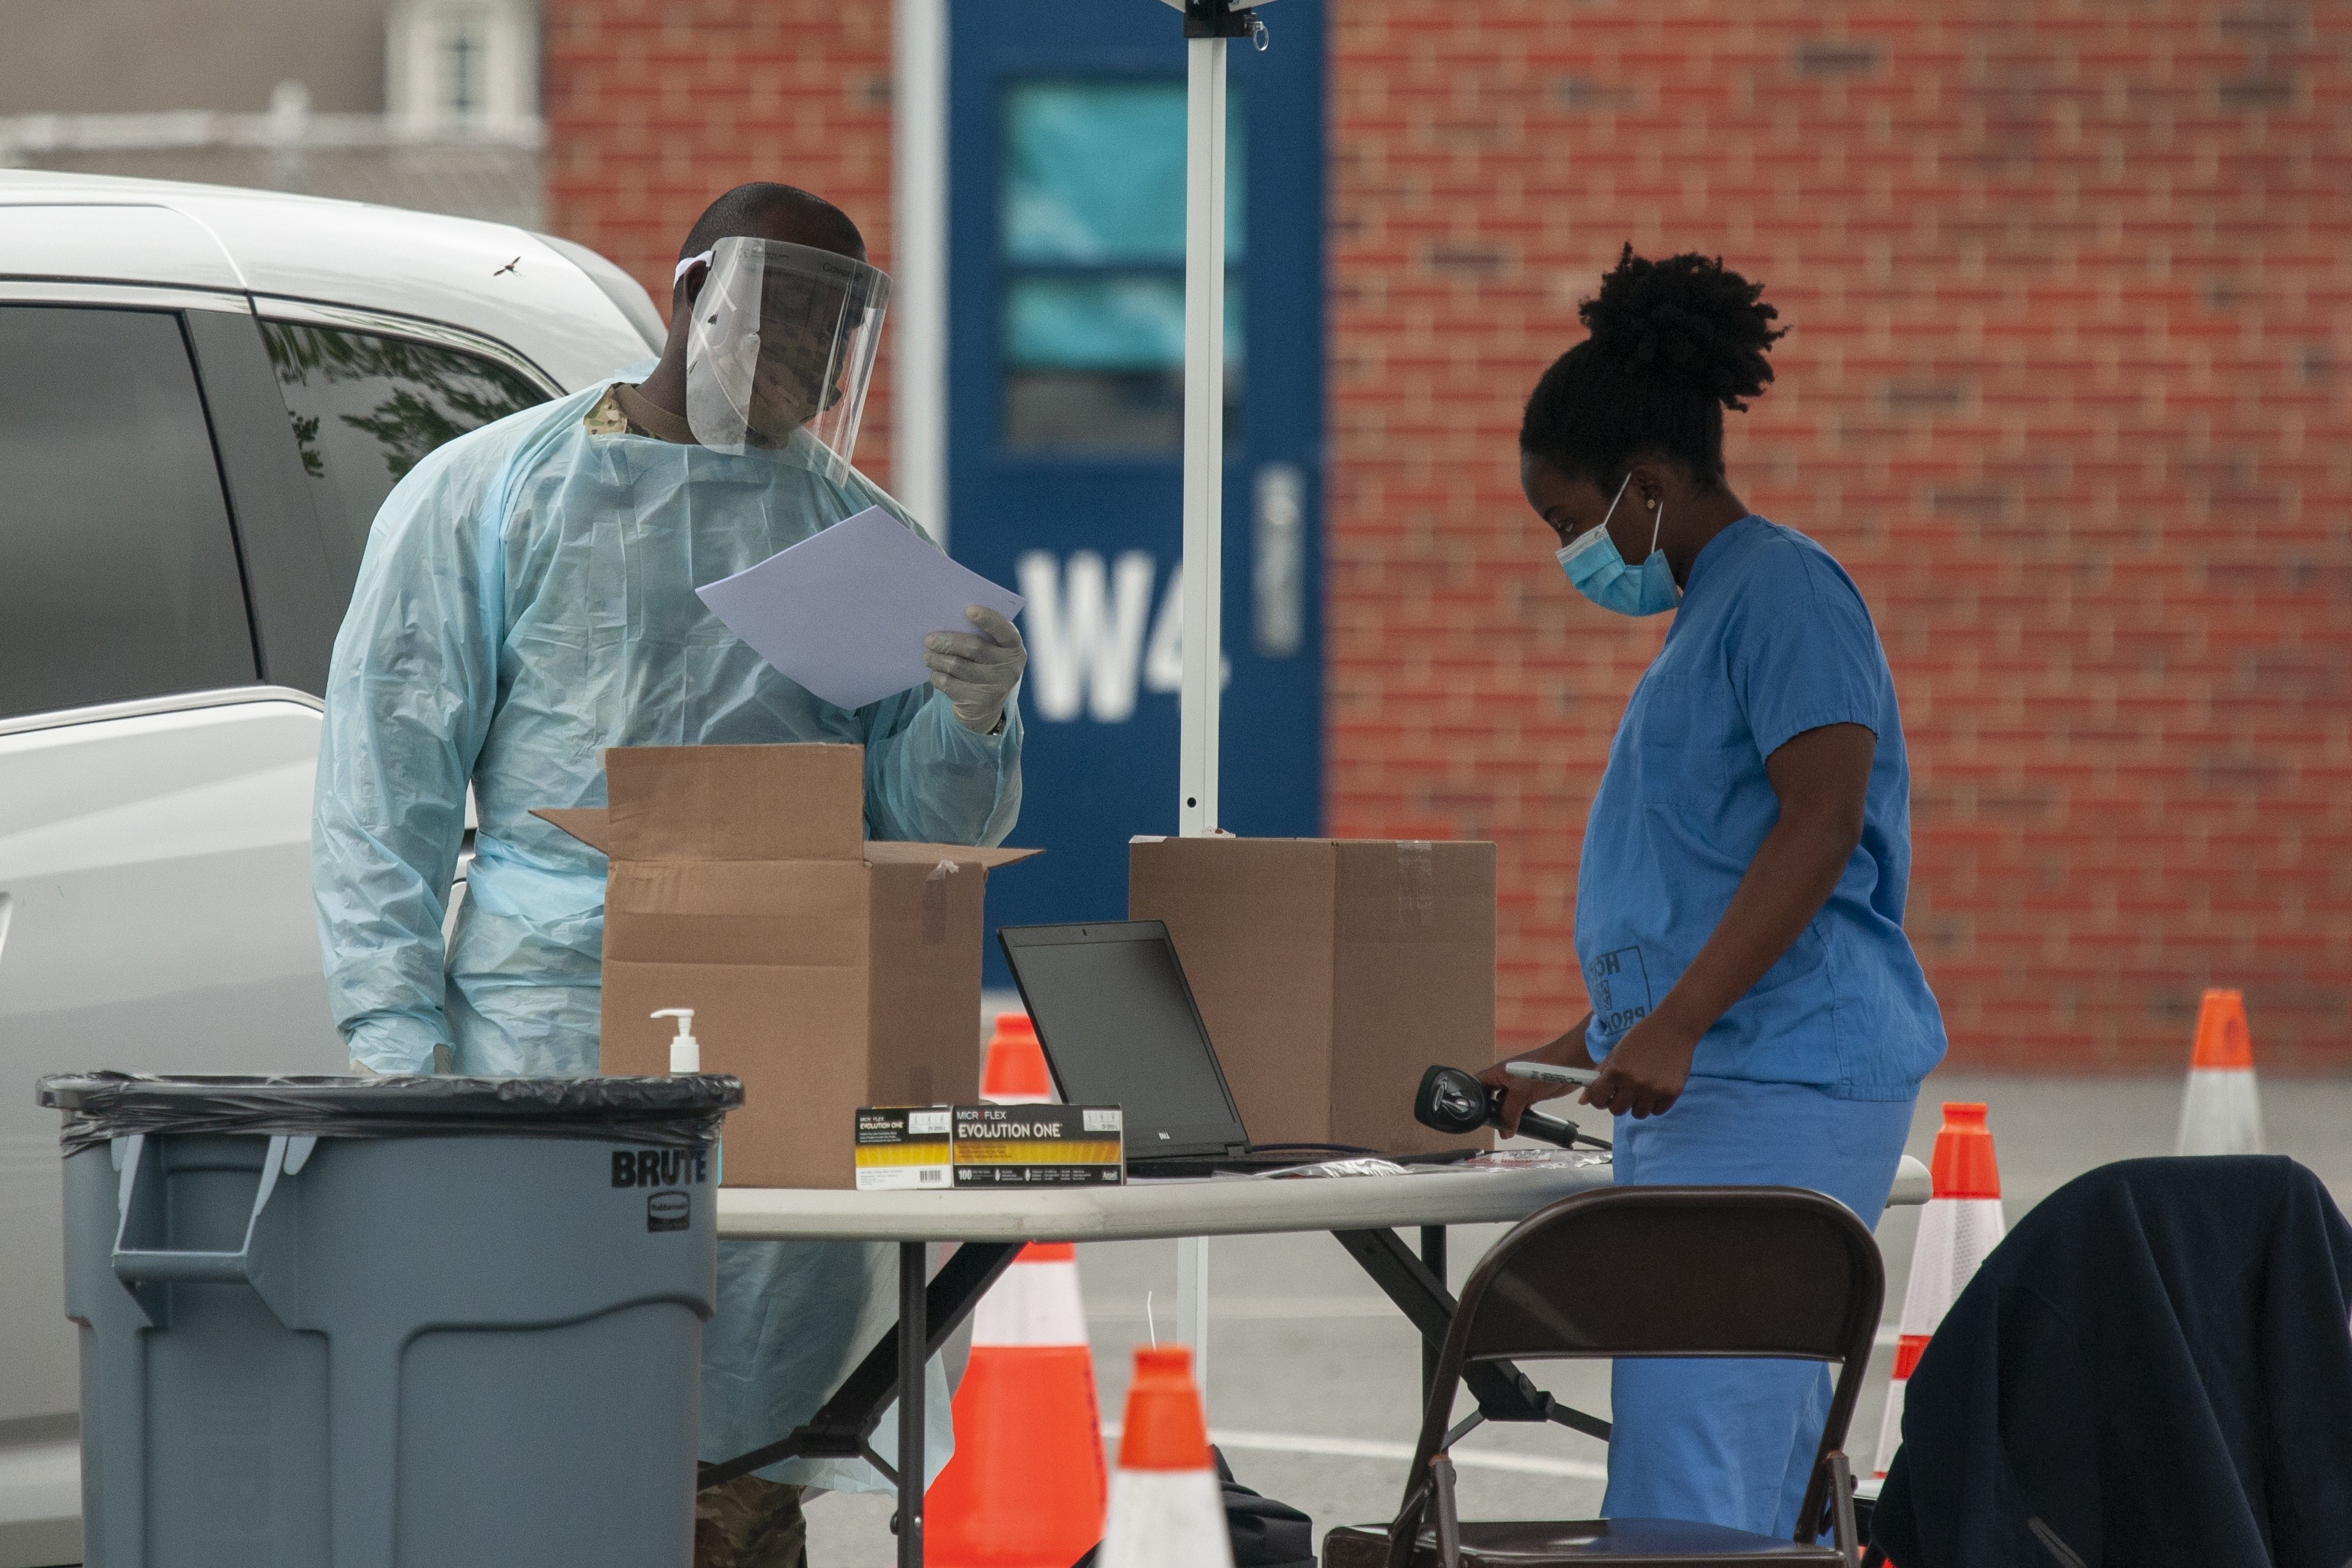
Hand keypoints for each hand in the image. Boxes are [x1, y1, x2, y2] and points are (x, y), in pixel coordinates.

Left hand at [925, 606, 1026, 732]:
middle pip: (974, 647)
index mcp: (1014, 649)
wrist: (985, 708)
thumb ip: (980, 636)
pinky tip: (934, 672)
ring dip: (937, 658)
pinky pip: (949, 683)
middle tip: (929, 639)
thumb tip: (948, 621)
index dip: (988, 619)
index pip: (1005, 631)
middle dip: (948, 641)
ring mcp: (994, 687)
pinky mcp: (977, 702)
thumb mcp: (992, 652)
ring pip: (957, 665)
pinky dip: (937, 676)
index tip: (968, 609)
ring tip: (927, 656)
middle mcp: (1009, 668)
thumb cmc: (984, 667)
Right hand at [1476, 1059, 1570, 1137]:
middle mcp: (1507, 1078)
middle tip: (1492, 1124)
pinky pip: (1522, 1106)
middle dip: (1492, 1110)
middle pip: (1493, 1096)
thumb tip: (1505, 1131)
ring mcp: (1521, 1085)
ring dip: (1508, 1114)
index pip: (1479, 1084)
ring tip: (1507, 1128)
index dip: (1474, 1097)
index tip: (1475, 1113)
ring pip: (1508, 1103)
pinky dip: (1521, 1115)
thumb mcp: (1520, 1093)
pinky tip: (1521, 1123)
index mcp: (1499, 1072)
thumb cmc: (1543, 1068)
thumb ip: (1510, 1113)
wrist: (1568, 1065)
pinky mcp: (1533, 1092)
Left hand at [1577, 1014, 1699, 1119]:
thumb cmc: (1642, 1037)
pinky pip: (1657, 1111)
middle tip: (1624, 1090)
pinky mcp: (1671, 1093)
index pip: (1597, 1099)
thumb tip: (1582, 1101)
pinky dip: (1654, 1104)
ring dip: (1637, 1104)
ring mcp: (1654, 1089)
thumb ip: (1599, 1075)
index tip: (1604, 1095)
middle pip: (1616, 1110)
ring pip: (1638, 1113)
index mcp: (1617, 1070)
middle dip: (1617, 1102)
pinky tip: (1656, 1087)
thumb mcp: (1617, 1051)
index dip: (1598, 1099)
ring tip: (1642, 1088)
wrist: (1674, 1027)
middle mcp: (1634, 1082)